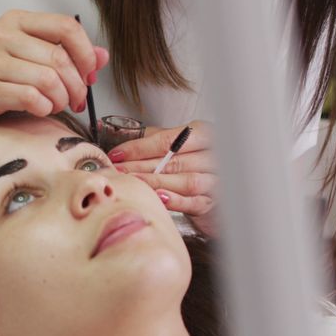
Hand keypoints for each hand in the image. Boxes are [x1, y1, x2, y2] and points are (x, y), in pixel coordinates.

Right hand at [0, 10, 108, 128]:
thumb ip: (65, 53)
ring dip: (61, 99)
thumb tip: (102, 56)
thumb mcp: (29, 57)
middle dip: (77, 84)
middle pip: (59, 57)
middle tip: (77, 100)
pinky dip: (44, 108)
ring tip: (57, 105)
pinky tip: (40, 110)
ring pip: (48, 79)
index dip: (86, 52)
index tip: (90, 73)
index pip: (65, 26)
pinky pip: (30, 98)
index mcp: (16, 21)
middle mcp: (0, 34)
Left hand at [107, 120, 218, 235]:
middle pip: (174, 160)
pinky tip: (160, 198)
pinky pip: (195, 201)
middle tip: (120, 171)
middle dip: (142, 166)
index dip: (140, 147)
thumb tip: (123, 140)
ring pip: (186, 180)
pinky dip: (177, 200)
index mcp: (203, 134)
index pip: (168, 140)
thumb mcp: (177, 144)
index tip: (117, 155)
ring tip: (134, 183)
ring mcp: (216, 178)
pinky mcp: (214, 201)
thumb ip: (154, 139)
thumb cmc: (195, 162)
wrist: (218, 186)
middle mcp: (213, 155)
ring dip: (157, 182)